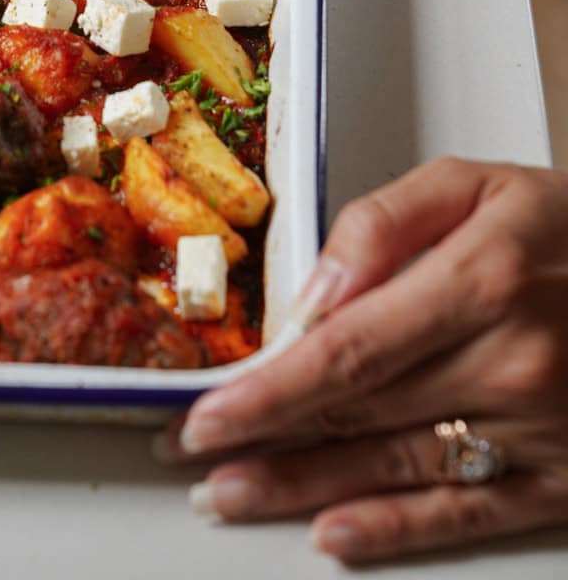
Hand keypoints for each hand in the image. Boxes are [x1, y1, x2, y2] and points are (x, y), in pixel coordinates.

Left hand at [162, 158, 567, 562]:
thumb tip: (316, 291)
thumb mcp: (480, 185)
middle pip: (356, 414)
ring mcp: (535, 431)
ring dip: (302, 489)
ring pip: (393, 468)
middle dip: (261, 439)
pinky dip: (395, 529)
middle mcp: (506, 364)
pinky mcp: (558, 478)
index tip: (207, 412)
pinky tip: (334, 535)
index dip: (267, 390)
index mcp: (479, 281)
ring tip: (231, 495)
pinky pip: (465, 513)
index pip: (346, 350)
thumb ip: (387, 222)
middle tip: (189, 454)